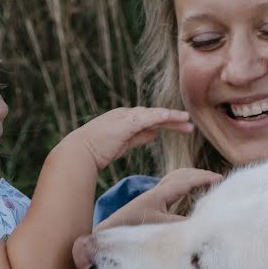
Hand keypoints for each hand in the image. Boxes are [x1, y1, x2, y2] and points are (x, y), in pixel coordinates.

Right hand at [65, 107, 192, 170]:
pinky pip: (147, 118)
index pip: (148, 120)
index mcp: (123, 120)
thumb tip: (155, 134)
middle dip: (173, 120)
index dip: (165, 124)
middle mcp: (125, 115)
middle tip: (189, 125)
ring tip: (187, 121)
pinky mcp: (125, 123)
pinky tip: (173, 117)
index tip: (179, 128)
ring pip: (154, 115)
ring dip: (172, 118)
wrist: (78, 153)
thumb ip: (139, 138)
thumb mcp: (122, 144)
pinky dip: (161, 117)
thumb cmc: (95, 152)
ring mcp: (125, 117)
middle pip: (154, 116)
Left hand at [95, 168, 222, 231]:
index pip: (186, 180)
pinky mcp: (150, 206)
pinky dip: (184, 187)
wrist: (108, 236)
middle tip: (217, 179)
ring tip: (207, 183)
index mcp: (159, 194)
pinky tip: (189, 196)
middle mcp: (156, 192)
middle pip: (181, 175)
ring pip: (175, 180)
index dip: (204, 178)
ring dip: (191, 179)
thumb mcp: (160, 228)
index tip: (221, 178)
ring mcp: (152, 198)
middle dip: (199, 174)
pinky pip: (171, 190)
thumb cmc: (133, 232)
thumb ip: (181, 225)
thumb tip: (202, 224)